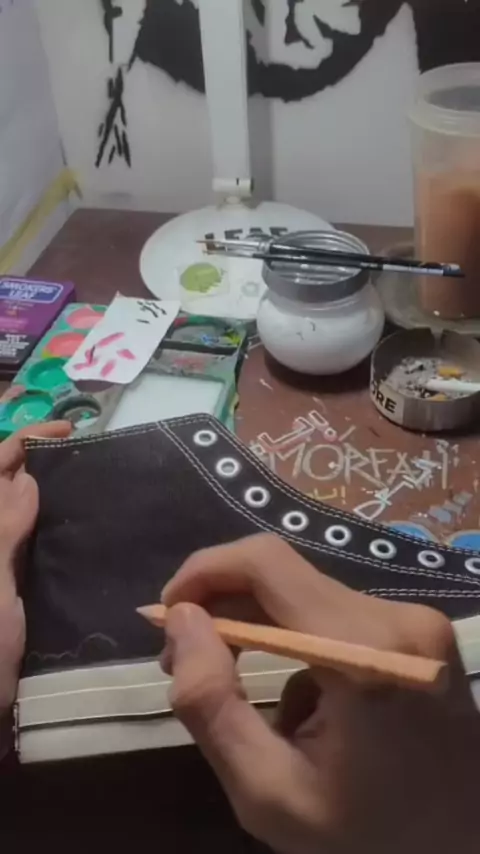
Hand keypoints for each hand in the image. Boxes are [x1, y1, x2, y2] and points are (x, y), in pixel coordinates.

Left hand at [0, 422, 70, 756]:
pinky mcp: (18, 587)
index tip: (69, 428)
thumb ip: (3, 528)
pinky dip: (59, 531)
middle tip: (90, 453)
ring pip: (26, 516)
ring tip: (98, 482)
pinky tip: (90, 529)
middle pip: (9, 487)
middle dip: (42, 463)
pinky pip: (38, 548)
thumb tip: (26, 476)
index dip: (25, 441)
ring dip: (54, 495)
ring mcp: (2, 564)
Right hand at [162, 534, 479, 853]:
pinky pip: (335, 616)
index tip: (166, 616)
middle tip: (183, 662)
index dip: (205, 572)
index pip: (268, 564)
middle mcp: (397, 618)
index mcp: (364, 653)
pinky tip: (297, 705)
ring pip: (306, 596)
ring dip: (258, 630)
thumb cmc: (370, 838)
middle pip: (284, 576)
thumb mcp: (269, 794)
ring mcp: (415, 621)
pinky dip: (297, 644)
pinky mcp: (419, 631)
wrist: (467, 848)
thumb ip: (212, 704)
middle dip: (222, 607)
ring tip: (233, 687)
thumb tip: (182, 619)